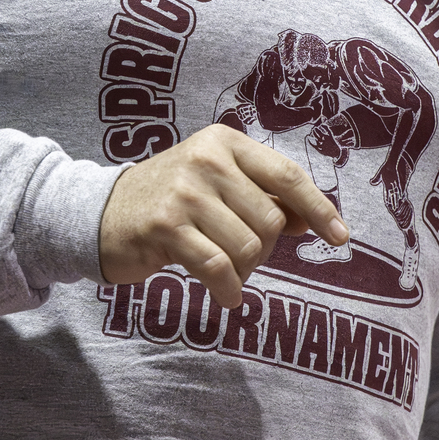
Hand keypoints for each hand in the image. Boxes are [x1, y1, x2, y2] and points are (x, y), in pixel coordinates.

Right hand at [99, 125, 347, 307]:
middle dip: (264, 249)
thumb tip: (311, 221)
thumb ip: (261, 197)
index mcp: (225, 143)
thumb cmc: (169, 201)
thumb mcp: (217, 185)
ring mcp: (184, 192)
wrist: (98, 213)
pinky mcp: (165, 227)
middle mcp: (207, 160)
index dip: (319, 208)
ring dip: (243, 271)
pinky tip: (227, 297)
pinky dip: (229, 289)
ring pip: (248, 247)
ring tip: (224, 270)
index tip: (340, 237)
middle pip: (270, 221)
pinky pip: (218, 268)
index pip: (287, 175)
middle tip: (239, 255)